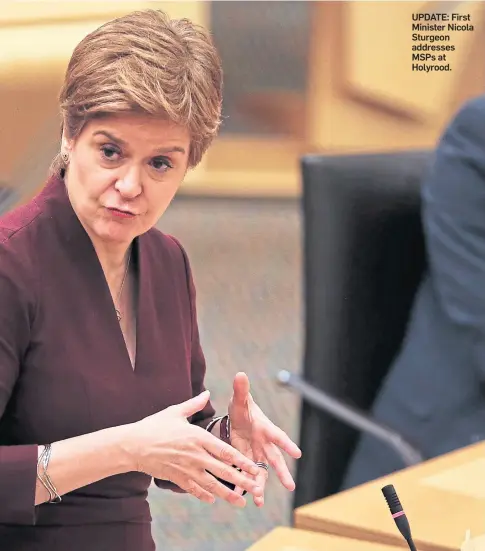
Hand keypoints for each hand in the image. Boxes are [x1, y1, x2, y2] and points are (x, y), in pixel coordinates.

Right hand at [128, 390, 262, 505]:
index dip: (241, 460)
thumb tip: (207, 393)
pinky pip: (193, 489)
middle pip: (223, 470)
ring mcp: (186, 469)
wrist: (132, 445)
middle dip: (241, 480)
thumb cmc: (154, 426)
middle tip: (256, 487)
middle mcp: (195, 455)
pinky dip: (204, 495)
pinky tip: (213, 499)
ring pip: (211, 484)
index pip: (225, 451)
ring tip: (241, 501)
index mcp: (198, 437)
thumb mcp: (175, 412)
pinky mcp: (176, 478)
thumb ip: (194, 404)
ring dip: (227, 494)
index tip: (254, 467)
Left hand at [228, 372, 301, 506]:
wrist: (236, 419)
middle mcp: (264, 443)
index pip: (278, 435)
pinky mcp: (246, 461)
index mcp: (265, 427)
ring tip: (259, 500)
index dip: (287, 444)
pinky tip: (241, 498)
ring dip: (261, 485)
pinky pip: (247, 475)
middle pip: (275, 459)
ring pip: (262, 472)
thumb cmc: (241, 407)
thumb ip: (240, 389)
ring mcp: (256, 454)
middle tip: (291, 487)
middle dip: (282, 473)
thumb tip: (240, 374)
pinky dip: (244, 485)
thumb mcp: (239, 399)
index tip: (297, 453)